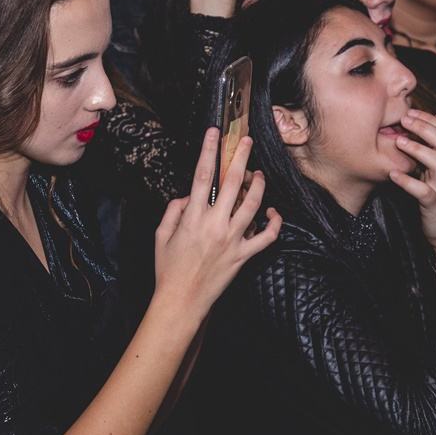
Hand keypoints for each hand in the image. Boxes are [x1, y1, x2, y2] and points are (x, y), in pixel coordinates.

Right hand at [153, 128, 281, 325]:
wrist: (181, 301)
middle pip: (232, 183)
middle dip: (241, 158)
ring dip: (259, 185)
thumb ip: (173, 211)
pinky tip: (273, 212)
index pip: (201, 176)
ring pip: (253, 204)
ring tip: (259, 173)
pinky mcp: (244, 255)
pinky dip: (274, 223)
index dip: (208, 151)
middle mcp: (215, 225)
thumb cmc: (168, 269)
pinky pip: (267, 236)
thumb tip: (187, 196)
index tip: (214, 133)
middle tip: (247, 142)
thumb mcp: (161, 236)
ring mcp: (232, 240)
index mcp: (193, 218)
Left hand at [389, 110, 435, 262]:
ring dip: (418, 150)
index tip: (409, 110)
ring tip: (399, 141)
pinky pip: (424, 192)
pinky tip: (393, 175)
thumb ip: (430, 146)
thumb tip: (434, 118)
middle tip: (403, 118)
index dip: (429, 119)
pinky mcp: (434, 204)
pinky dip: (408, 183)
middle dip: (425, 127)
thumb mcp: (433, 169)